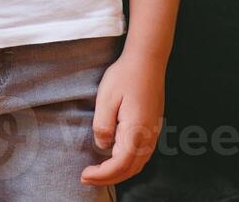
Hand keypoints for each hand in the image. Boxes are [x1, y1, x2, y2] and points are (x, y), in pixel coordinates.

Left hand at [81, 50, 165, 187]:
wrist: (147, 60)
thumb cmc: (124, 76)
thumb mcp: (106, 98)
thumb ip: (103, 125)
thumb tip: (103, 146)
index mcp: (136, 131)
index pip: (119, 165)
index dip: (102, 175)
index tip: (84, 175)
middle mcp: (148, 136)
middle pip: (130, 169)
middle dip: (108, 178)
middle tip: (87, 178)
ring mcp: (153, 133)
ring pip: (138, 164)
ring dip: (119, 173)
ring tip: (99, 173)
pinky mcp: (153, 127)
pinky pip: (142, 155)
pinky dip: (128, 164)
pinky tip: (115, 159)